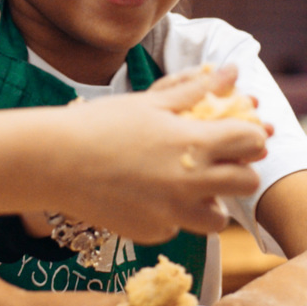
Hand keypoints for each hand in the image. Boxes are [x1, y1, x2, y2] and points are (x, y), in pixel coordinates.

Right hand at [42, 66, 266, 244]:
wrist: (54, 162)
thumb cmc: (101, 123)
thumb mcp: (151, 101)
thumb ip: (197, 90)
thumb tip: (232, 72)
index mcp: (194, 142)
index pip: (252, 141)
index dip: (249, 135)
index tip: (235, 133)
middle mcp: (190, 181)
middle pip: (247, 182)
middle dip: (238, 170)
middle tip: (216, 162)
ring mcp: (172, 212)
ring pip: (219, 218)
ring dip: (211, 201)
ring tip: (187, 186)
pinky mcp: (153, 233)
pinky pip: (179, 228)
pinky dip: (172, 215)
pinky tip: (149, 197)